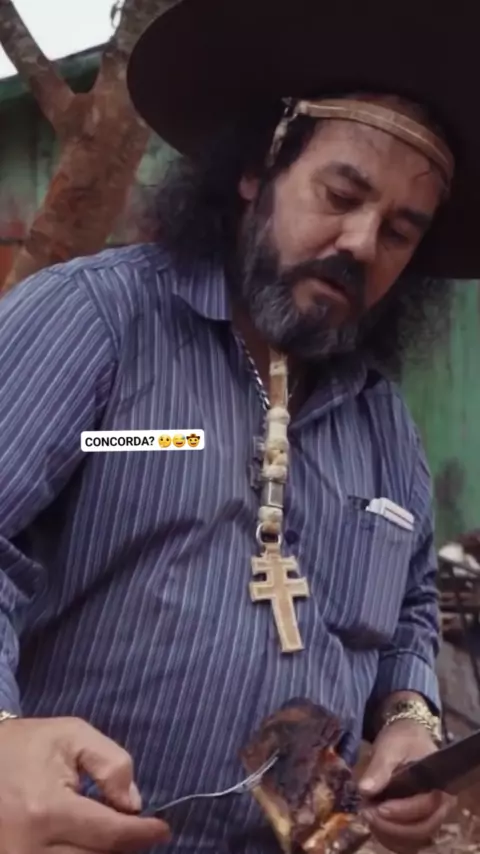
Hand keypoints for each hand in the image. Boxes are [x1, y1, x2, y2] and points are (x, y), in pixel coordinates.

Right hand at [0, 716, 169, 853]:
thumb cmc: (27, 745)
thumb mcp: (73, 735)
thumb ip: (111, 764)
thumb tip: (132, 804)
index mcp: (47, 811)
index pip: (109, 834)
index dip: (141, 834)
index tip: (163, 829)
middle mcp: (31, 848)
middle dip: (123, 842)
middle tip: (136, 824)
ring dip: (102, 851)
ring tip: (110, 827)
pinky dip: (80, 853)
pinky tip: (88, 838)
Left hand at [358, 720, 454, 853]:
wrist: (407, 736)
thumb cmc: (403, 739)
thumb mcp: (390, 746)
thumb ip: (379, 767)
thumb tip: (364, 790)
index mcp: (440, 784)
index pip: (424, 807)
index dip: (400, 811)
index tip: (376, 808)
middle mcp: (441, 806)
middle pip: (421, 830)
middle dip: (392, 827)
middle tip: (367, 813)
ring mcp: (431, 817)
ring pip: (414, 839)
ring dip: (389, 834)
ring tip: (368, 815)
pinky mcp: (419, 822)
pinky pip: (408, 840)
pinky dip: (390, 837)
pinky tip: (374, 824)